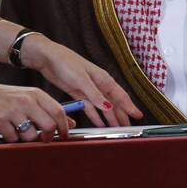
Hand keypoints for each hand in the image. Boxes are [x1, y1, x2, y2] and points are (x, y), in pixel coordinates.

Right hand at [0, 83, 74, 142]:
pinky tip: (6, 131)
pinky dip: (11, 139)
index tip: (65, 135)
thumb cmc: (4, 97)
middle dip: (49, 137)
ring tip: (20, 132)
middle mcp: (26, 101)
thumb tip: (70, 123)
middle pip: (49, 125)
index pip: (58, 111)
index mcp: (36, 94)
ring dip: (27, 139)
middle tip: (45, 140)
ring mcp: (12, 111)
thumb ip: (47, 109)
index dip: (64, 126)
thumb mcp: (27, 97)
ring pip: (31, 135)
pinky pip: (12, 138)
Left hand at [19, 34, 142, 127]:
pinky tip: (99, 124)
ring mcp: (89, 91)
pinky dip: (95, 116)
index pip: (120, 96)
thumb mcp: (81, 79)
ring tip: (116, 128)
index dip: (130, 106)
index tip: (138, 115)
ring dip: (109, 118)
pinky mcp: (78, 94)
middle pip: (114, 103)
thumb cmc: (67, 63)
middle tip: (128, 128)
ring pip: (103, 107)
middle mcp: (99, 85)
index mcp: (104, 79)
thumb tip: (108, 107)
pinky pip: (90, 108)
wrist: (48, 58)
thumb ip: (94, 94)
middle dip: (122, 115)